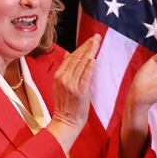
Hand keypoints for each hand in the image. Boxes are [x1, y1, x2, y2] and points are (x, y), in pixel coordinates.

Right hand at [47, 34, 99, 153]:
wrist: (65, 121)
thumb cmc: (66, 103)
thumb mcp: (60, 84)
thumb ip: (65, 68)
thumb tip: (68, 53)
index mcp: (59, 75)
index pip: (72, 56)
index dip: (82, 46)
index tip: (91, 39)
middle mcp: (64, 78)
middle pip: (77, 58)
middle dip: (88, 46)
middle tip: (97, 36)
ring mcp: (71, 85)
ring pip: (81, 65)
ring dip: (90, 52)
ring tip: (97, 42)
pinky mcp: (79, 92)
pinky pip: (85, 77)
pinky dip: (89, 68)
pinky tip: (93, 59)